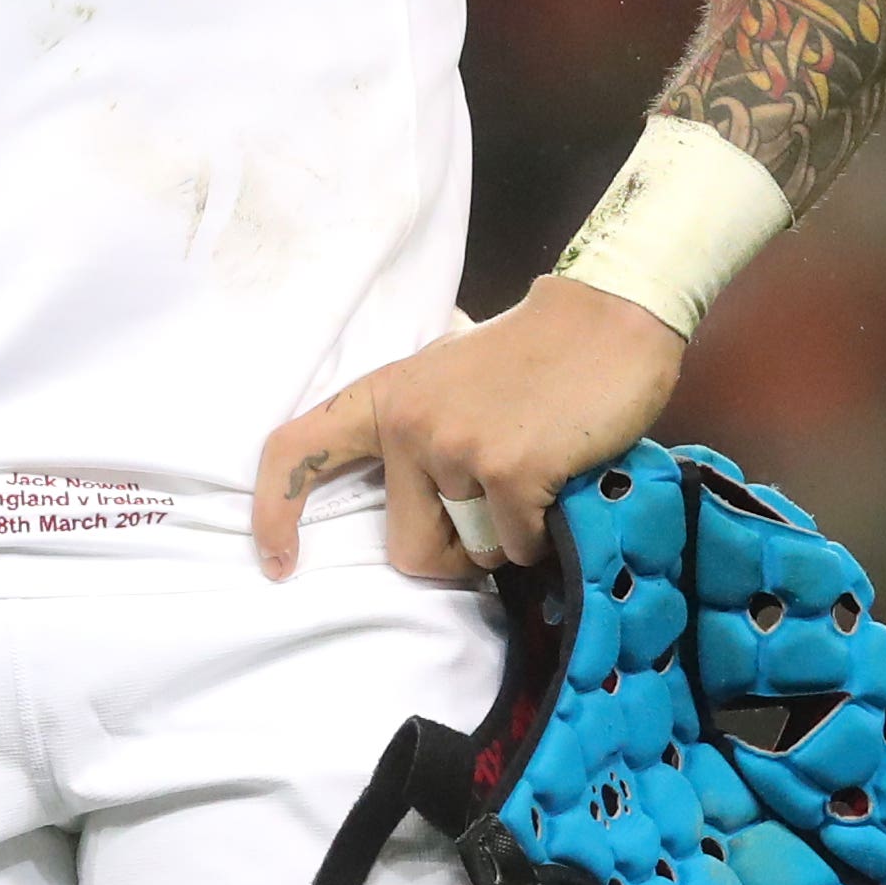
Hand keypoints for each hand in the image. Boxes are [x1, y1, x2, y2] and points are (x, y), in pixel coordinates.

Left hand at [256, 277, 686, 585]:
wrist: (611, 319)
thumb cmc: (535, 355)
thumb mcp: (448, 378)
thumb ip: (417, 429)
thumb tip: (415, 504)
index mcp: (385, 399)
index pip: (294, 453)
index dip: (274, 516)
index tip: (279, 566)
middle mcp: (408, 425)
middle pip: (409, 549)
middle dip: (458, 554)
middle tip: (496, 517)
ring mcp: (457, 448)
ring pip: (473, 553)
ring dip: (507, 540)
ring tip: (536, 483)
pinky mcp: (510, 471)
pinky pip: (517, 548)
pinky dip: (542, 536)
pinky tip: (560, 485)